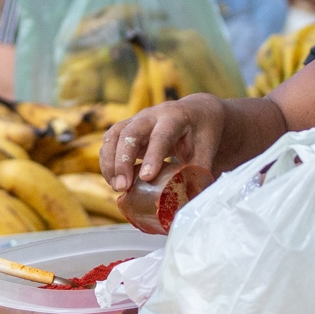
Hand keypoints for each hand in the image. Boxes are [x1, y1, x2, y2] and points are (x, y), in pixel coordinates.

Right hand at [100, 93, 226, 191]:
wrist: (195, 112)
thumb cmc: (202, 132)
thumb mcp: (206, 149)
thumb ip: (198, 172)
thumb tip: (191, 201)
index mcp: (175, 117)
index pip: (160, 136)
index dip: (152, 156)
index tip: (146, 178)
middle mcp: (151, 115)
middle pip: (130, 133)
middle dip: (122, 161)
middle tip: (123, 187)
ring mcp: (136, 120)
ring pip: (114, 136)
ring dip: (110, 163)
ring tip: (116, 188)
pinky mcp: (126, 129)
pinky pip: (110, 141)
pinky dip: (107, 162)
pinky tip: (113, 181)